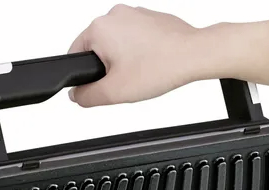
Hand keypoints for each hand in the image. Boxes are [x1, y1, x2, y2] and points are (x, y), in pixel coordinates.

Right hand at [68, 5, 208, 106]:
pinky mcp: (149, 18)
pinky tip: (153, 64)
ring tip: (143, 73)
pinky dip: (142, 54)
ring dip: (126, 62)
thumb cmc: (160, 67)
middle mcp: (113, 15)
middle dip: (109, 69)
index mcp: (98, 28)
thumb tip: (76, 96)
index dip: (86, 77)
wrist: (193, 55)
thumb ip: (88, 96)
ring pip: (118, 45)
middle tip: (128, 82)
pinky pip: (137, 40)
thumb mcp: (115, 92)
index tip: (103, 86)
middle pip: (98, 50)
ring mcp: (133, 14)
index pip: (75, 55)